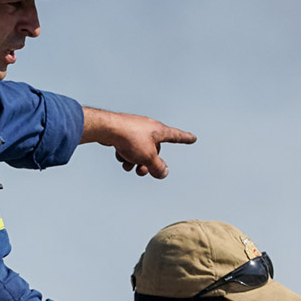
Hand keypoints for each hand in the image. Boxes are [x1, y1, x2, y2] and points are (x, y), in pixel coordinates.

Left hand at [81, 107, 195, 178]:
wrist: (107, 128)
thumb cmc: (130, 139)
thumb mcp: (148, 157)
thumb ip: (158, 167)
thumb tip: (163, 173)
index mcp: (159, 130)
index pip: (176, 136)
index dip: (185, 139)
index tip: (193, 138)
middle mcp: (149, 128)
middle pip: (154, 151)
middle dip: (148, 163)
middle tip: (141, 171)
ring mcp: (135, 129)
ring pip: (140, 151)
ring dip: (135, 162)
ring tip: (128, 166)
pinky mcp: (123, 132)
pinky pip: (129, 148)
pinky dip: (125, 155)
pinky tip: (119, 156)